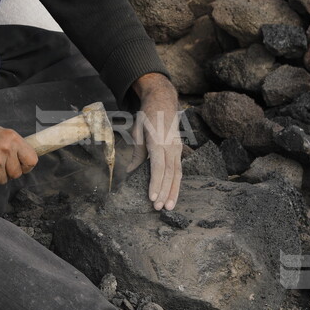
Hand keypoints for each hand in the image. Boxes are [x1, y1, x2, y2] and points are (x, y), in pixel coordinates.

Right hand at [0, 118, 37, 186]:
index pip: (32, 160)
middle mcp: (6, 151)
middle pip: (17, 173)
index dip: (26, 165)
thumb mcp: (1, 132)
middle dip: (9, 171)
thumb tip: (25, 158)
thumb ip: (14, 145)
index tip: (21, 166)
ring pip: (4, 180)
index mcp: (12, 139)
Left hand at [126, 73, 182, 210]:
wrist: (163, 101)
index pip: (158, 166)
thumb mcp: (137, 131)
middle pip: (170, 173)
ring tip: (169, 206)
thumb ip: (136, 152)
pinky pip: (179, 169)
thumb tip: (130, 171)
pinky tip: (173, 194)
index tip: (152, 197)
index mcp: (159, 141)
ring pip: (177, 173)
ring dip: (173, 191)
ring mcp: (177, 148)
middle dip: (165, 192)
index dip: (156, 183)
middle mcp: (171, 146)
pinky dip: (176, 183)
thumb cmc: (148, 116)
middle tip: (159, 207)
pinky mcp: (179, 150)